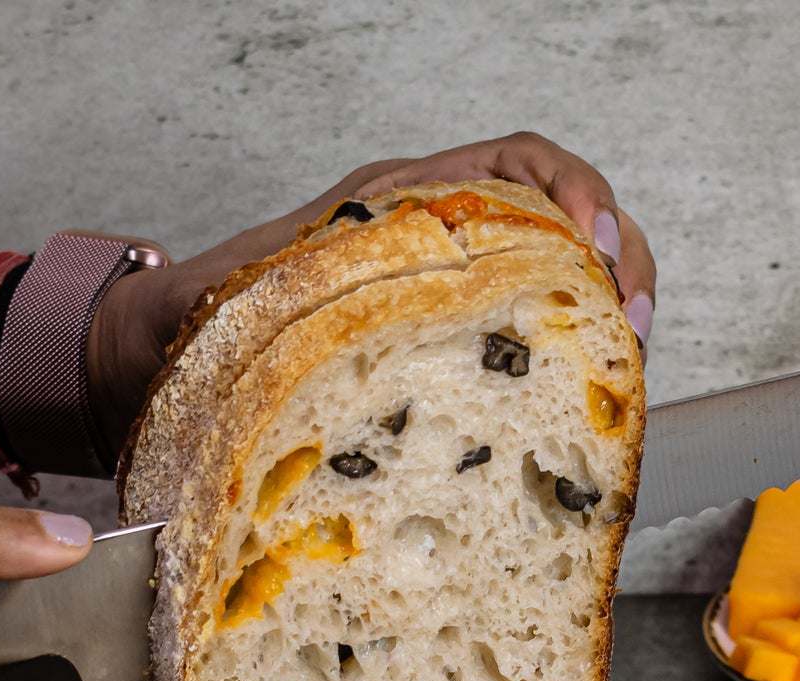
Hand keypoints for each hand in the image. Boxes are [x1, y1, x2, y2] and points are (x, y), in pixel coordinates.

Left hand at [91, 133, 654, 456]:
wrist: (163, 362)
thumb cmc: (197, 324)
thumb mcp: (234, 297)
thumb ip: (266, 291)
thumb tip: (295, 309)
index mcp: (400, 208)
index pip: (517, 163)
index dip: (574, 192)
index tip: (597, 246)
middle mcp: (437, 245)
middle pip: (564, 222)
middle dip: (622, 260)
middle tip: (636, 323)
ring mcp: (451, 301)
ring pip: (559, 283)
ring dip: (607, 313)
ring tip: (626, 362)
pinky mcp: (451, 353)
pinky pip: (531, 338)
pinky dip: (571, 358)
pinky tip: (577, 398)